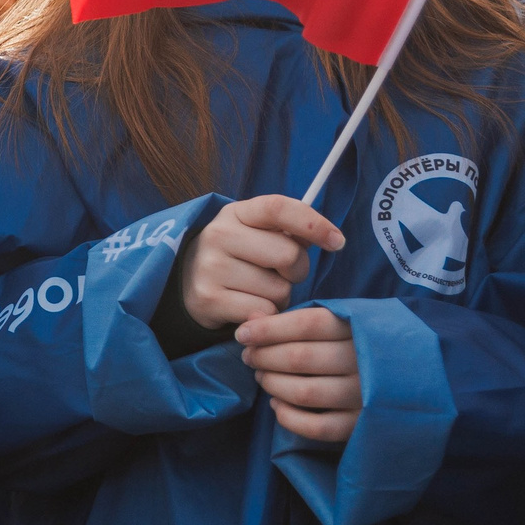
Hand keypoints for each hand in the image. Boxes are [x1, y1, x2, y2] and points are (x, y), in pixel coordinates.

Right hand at [181, 195, 345, 329]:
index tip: (337, 241)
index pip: (279, 208)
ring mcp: (211, 267)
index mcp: (236, 213)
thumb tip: (330, 238)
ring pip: (278, 289)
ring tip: (258, 290)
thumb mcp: (255, 233)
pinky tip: (248, 307)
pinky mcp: (209, 298)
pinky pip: (263, 312)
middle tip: (280, 273)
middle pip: (288, 254)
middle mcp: (219, 235)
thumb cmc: (236, 256)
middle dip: (296, 270)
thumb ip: (288, 231)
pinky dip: (265, 315)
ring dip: (280, 296)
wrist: (186, 282)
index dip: (313, 223)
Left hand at [237, 306, 361, 444]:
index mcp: (361, 327)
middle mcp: (365, 361)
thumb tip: (251, 318)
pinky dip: (289, 418)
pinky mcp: (362, 425)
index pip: (307, 324)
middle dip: (264, 356)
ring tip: (261, 376)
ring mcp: (365, 396)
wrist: (419, 377)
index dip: (269, 329)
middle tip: (250, 356)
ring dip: (272, 384)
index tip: (243, 334)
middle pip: (300, 358)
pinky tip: (276, 405)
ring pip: (304, 392)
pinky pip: (317, 427)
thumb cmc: (370, 342)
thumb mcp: (344, 320)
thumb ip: (301, 318)